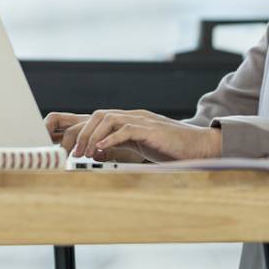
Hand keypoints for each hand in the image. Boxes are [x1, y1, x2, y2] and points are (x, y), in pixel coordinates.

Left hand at [59, 109, 222, 162]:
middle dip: (81, 133)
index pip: (97, 119)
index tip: (69, 150)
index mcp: (129, 120)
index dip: (80, 131)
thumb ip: (119, 146)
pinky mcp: (152, 130)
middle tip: (72, 153)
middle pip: (98, 115)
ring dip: (92, 136)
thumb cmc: (171, 149)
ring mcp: (143, 121)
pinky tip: (102, 150)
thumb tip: (97, 152)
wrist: (200, 147)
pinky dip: (111, 139)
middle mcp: (133, 116)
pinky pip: (127, 129)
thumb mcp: (139, 147)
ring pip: (108, 119)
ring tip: (85, 153)